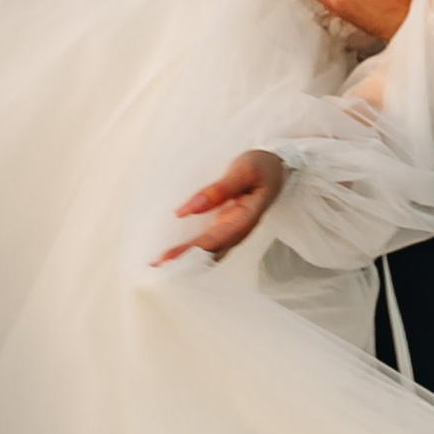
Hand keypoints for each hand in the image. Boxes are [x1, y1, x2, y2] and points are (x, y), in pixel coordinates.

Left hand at [155, 149, 285, 265]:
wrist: (278, 168)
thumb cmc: (261, 166)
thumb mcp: (244, 170)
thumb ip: (219, 190)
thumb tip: (187, 210)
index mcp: (246, 219)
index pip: (213, 240)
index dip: (189, 252)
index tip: (167, 259)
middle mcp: (238, 231)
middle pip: (208, 252)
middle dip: (182, 262)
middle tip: (155, 267)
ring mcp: (232, 231)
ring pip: (209, 252)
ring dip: (186, 260)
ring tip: (161, 266)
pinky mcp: (226, 227)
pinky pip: (209, 244)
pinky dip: (193, 251)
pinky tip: (178, 255)